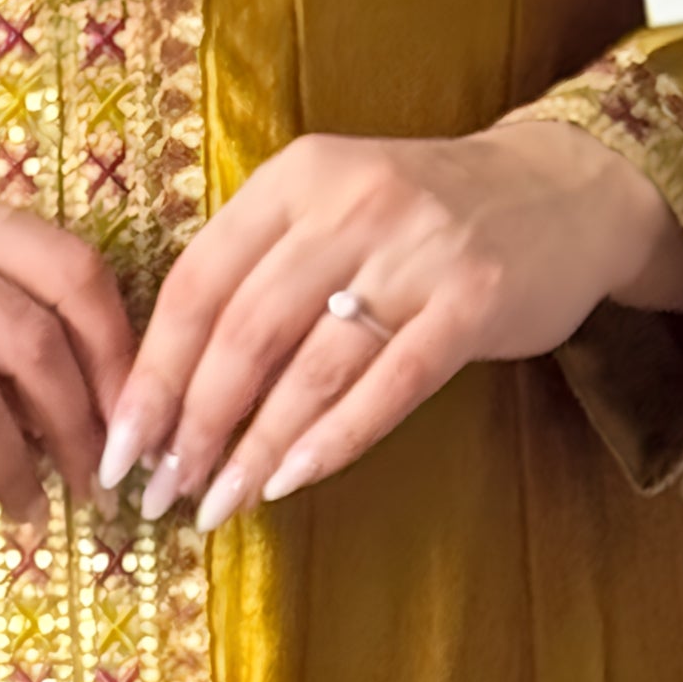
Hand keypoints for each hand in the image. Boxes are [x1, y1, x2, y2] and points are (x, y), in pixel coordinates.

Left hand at [102, 117, 682, 531]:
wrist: (563, 190)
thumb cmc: (422, 216)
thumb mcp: (330, 208)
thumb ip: (259, 271)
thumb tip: (171, 385)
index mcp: (295, 178)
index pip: (198, 281)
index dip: (152, 369)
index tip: (120, 442)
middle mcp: (349, 203)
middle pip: (244, 329)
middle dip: (192, 422)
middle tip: (161, 489)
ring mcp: (416, 251)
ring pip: (309, 365)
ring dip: (254, 446)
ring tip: (216, 503)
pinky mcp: (474, 301)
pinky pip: (389, 384)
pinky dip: (333, 439)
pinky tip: (291, 481)